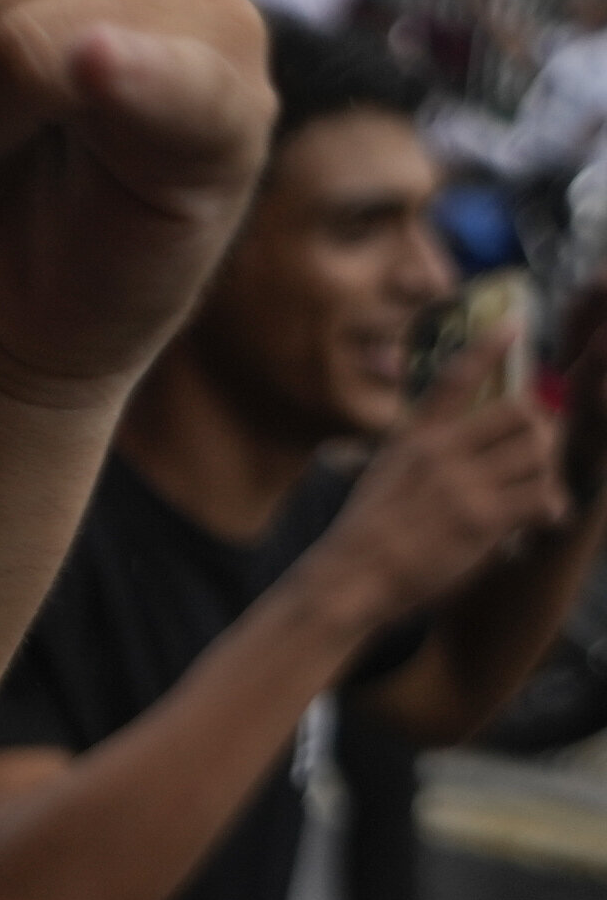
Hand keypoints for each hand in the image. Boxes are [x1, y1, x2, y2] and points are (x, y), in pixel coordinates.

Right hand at [323, 330, 565, 612]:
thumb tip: (455, 446)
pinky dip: (551, 505)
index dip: (489, 347)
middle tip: (541, 451)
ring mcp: (461, 484)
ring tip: (540, 490)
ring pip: (539, 452)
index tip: (515, 323)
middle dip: (543, 428)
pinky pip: (540, 495)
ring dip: (549, 470)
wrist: (348, 577)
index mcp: (414, 437)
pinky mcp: (480, 519)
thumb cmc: (363, 534)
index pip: (455, 378)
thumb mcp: (381, 475)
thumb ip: (419, 454)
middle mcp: (439, 452)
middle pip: (522, 412)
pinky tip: (542, 518)